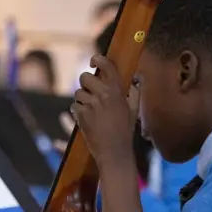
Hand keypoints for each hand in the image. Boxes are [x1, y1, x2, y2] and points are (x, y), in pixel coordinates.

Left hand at [72, 55, 139, 170]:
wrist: (114, 152)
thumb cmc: (125, 132)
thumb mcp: (134, 111)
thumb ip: (134, 93)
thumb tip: (136, 80)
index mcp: (117, 91)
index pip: (106, 66)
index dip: (98, 59)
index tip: (94, 62)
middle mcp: (103, 95)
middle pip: (85, 77)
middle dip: (86, 84)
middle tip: (91, 93)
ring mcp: (91, 104)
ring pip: (78, 93)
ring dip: (82, 100)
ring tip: (91, 111)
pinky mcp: (81, 115)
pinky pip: (75, 106)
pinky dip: (78, 112)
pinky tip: (87, 119)